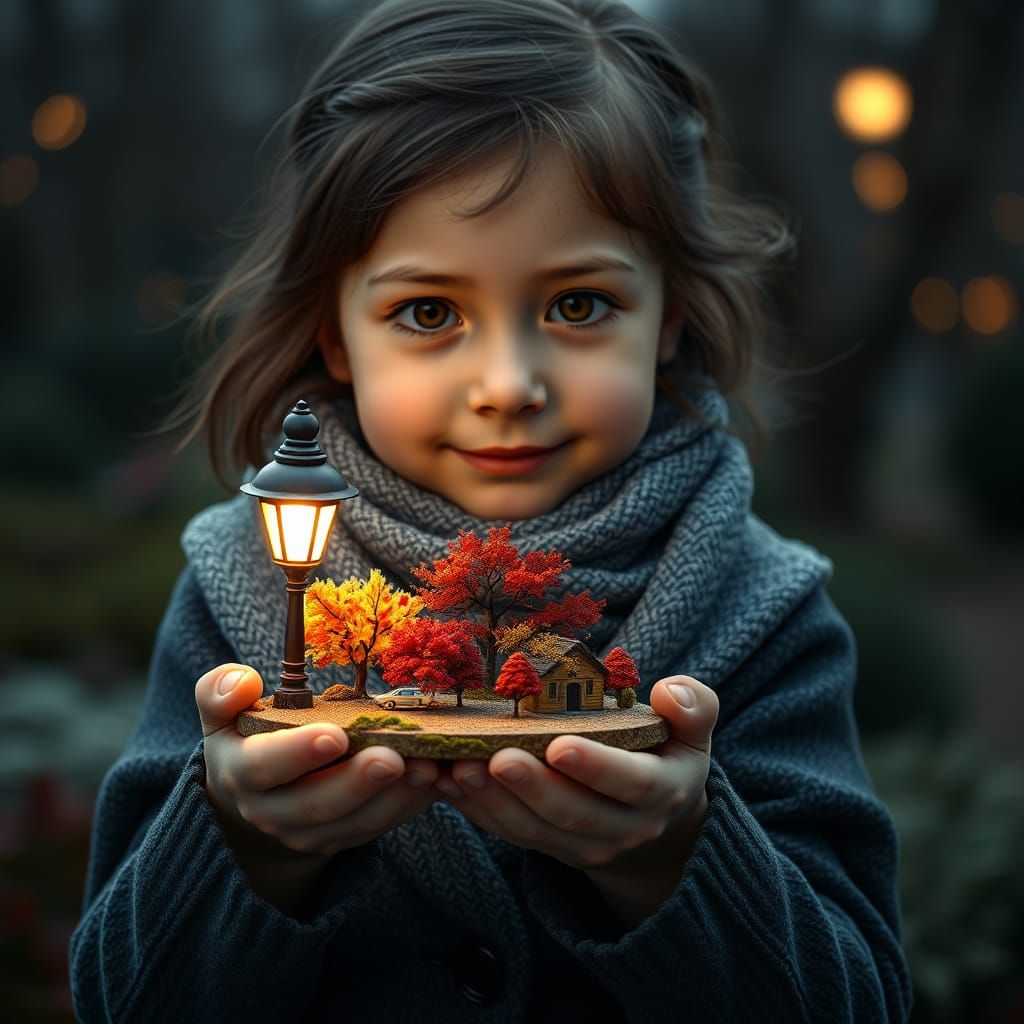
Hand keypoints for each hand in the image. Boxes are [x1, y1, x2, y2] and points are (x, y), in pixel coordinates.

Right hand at [196, 664, 440, 860]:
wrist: (249, 797)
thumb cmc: (244, 737)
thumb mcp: (221, 714)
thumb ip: (219, 692)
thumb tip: (242, 682)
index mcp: (242, 774)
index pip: (265, 766)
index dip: (299, 753)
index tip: (336, 734)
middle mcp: (273, 813)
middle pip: (318, 804)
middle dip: (359, 782)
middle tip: (395, 757)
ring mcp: (310, 834)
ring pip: (355, 823)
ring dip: (394, 797)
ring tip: (427, 767)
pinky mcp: (343, 840)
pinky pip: (379, 827)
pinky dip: (409, 805)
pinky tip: (437, 779)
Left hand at [434, 676, 717, 921]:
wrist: (656, 820)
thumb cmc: (667, 754)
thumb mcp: (694, 731)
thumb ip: (695, 707)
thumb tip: (671, 692)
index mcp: (661, 792)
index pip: (631, 784)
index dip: (596, 768)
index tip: (560, 745)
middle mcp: (622, 829)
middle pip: (574, 814)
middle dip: (532, 787)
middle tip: (496, 757)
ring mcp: (581, 845)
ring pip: (534, 830)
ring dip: (492, 801)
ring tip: (458, 768)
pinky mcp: (547, 847)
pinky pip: (509, 833)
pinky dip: (475, 810)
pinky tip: (445, 781)